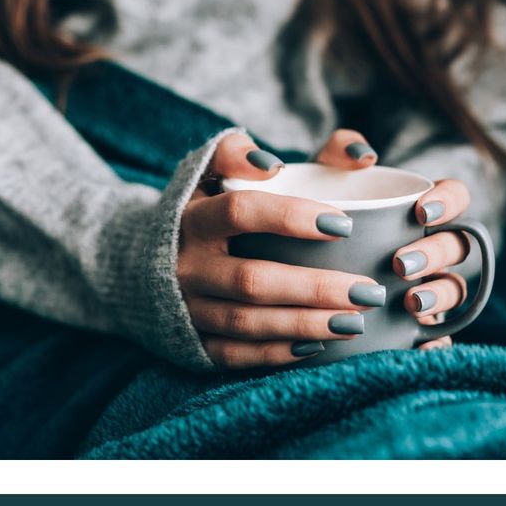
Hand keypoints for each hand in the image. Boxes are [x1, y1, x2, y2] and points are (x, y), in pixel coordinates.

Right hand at [178, 130, 385, 368]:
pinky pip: (234, 354)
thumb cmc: (204, 207)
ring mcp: (187, 306)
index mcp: (195, 215)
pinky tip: (318, 346)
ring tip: (356, 322)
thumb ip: (265, 151)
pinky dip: (276, 353)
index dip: (291, 217)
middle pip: (252, 279)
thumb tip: (351, 155)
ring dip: (305, 324)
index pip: (241, 211)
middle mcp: (185, 263)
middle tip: (368, 290)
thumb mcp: (216, 170)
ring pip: (247, 321)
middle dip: (314, 288)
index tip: (344, 223)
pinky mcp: (190, 341)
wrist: (136, 260)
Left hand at [315, 130, 470, 349]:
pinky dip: (435, 341)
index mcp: (420, 210)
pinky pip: (438, 336)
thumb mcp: (323, 178)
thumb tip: (364, 156)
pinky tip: (419, 345)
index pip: (456, 197)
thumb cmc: (318, 213)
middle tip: (400, 263)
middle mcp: (431, 247)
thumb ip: (340, 151)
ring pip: (454, 291)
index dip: (449, 202)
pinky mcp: (414, 324)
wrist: (291, 267)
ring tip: (411, 303)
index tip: (419, 213)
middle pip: (457, 247)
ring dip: (439, 295)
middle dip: (436, 254)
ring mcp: (427, 285)